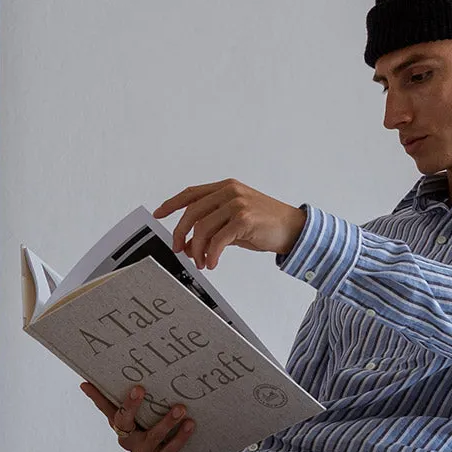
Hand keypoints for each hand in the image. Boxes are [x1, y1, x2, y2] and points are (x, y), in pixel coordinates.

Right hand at [80, 382, 193, 451]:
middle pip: (123, 421)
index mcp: (120, 425)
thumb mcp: (139, 417)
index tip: (87, 383)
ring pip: (153, 435)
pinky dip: (181, 435)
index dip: (95, 396)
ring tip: (180, 408)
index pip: (104, 408)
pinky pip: (171, 448)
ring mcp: (143, 451)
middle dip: (130, 405)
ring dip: (167, 421)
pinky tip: (190, 424)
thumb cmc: (149, 430)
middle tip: (140, 388)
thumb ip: (130, 401)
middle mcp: (127, 439)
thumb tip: (107, 378)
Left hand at [154, 179, 306, 269]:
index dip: (172, 204)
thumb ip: (214, 226)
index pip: (192, 193)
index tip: (158, 214)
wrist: (294, 229)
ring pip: (203, 227)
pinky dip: (211, 254)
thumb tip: (191, 242)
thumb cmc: (266, 225)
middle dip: (181, 234)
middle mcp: (230, 192)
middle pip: (192, 212)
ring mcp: (237, 204)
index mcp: (226, 188)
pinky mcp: (244, 219)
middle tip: (179, 250)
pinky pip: (218, 240)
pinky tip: (212, 263)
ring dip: (197, 249)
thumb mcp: (236, 221)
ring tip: (201, 262)